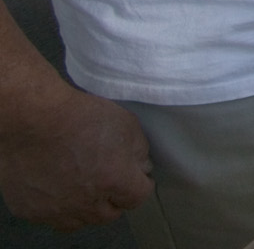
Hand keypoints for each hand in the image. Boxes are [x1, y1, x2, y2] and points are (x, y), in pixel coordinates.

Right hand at [0, 86, 152, 230]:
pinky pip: (51, 217)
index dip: (140, 184)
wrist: (32, 119)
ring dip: (87, 207)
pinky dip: (59, 207)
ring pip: (80, 221)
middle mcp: (86, 203)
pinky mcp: (31, 211)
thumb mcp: (126, 124)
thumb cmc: (79, 115)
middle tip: (109, 181)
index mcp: (113, 180)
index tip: (137, 177)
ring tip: (83, 187)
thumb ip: (138, 152)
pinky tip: (58, 187)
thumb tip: (140, 168)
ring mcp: (56, 210)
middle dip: (115, 198)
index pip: (138, 197)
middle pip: (109, 213)